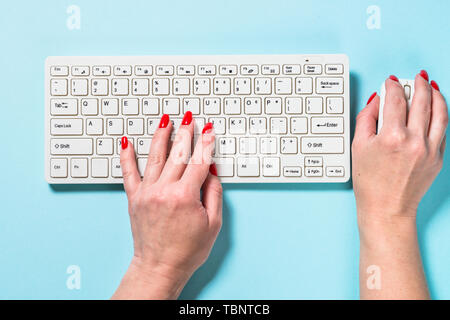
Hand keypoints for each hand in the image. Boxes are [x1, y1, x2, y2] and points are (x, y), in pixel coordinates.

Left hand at [112, 112, 221, 299]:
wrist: (159, 267)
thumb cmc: (188, 250)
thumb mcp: (213, 224)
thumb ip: (214, 193)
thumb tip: (211, 169)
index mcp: (185, 196)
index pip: (198, 162)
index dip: (206, 143)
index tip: (209, 130)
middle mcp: (164, 191)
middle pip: (177, 154)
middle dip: (185, 133)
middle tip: (190, 118)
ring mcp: (146, 193)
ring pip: (155, 157)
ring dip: (161, 136)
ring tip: (166, 120)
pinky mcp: (134, 198)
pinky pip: (128, 173)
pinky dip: (126, 156)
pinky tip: (126, 141)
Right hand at [353, 73, 446, 225]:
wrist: (387, 209)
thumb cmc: (370, 182)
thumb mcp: (358, 147)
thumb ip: (366, 118)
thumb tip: (376, 100)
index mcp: (391, 137)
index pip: (395, 100)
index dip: (392, 86)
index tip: (390, 82)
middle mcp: (414, 140)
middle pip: (421, 101)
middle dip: (418, 84)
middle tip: (416, 77)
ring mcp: (430, 149)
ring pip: (439, 112)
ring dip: (435, 95)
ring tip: (431, 85)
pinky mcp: (438, 157)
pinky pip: (443, 128)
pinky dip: (441, 113)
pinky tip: (436, 107)